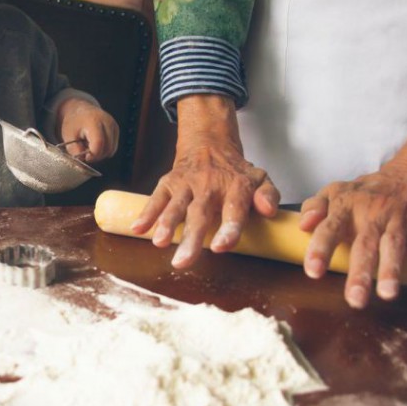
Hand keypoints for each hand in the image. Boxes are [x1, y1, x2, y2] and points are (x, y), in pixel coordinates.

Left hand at [57, 100, 119, 162]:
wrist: (80, 110)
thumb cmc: (73, 123)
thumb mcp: (68, 136)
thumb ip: (75, 150)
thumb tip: (82, 162)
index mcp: (94, 121)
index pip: (99, 143)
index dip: (92, 154)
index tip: (85, 157)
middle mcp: (107, 122)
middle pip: (107, 148)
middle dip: (96, 156)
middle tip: (85, 153)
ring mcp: (113, 125)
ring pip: (111, 150)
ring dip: (100, 153)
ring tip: (89, 146)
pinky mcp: (116, 129)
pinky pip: (113, 147)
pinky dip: (104, 150)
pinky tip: (95, 144)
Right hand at [131, 95, 279, 268]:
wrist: (209, 144)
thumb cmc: (235, 172)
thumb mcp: (260, 179)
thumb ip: (268, 195)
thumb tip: (269, 210)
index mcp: (235, 187)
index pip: (233, 210)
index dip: (228, 229)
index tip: (221, 247)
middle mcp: (210, 185)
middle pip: (199, 214)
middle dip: (191, 238)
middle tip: (183, 262)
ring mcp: (187, 184)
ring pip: (176, 205)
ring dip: (166, 224)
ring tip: (159, 243)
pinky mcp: (168, 182)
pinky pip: (156, 198)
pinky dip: (146, 212)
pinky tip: (137, 228)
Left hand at [299, 120, 406, 307]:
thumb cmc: (364, 193)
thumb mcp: (334, 192)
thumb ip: (314, 207)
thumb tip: (303, 224)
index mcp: (346, 206)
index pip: (330, 228)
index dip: (321, 249)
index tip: (313, 272)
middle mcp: (372, 213)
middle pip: (364, 244)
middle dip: (360, 272)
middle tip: (354, 298)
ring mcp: (398, 217)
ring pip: (394, 245)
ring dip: (390, 270)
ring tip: (387, 294)